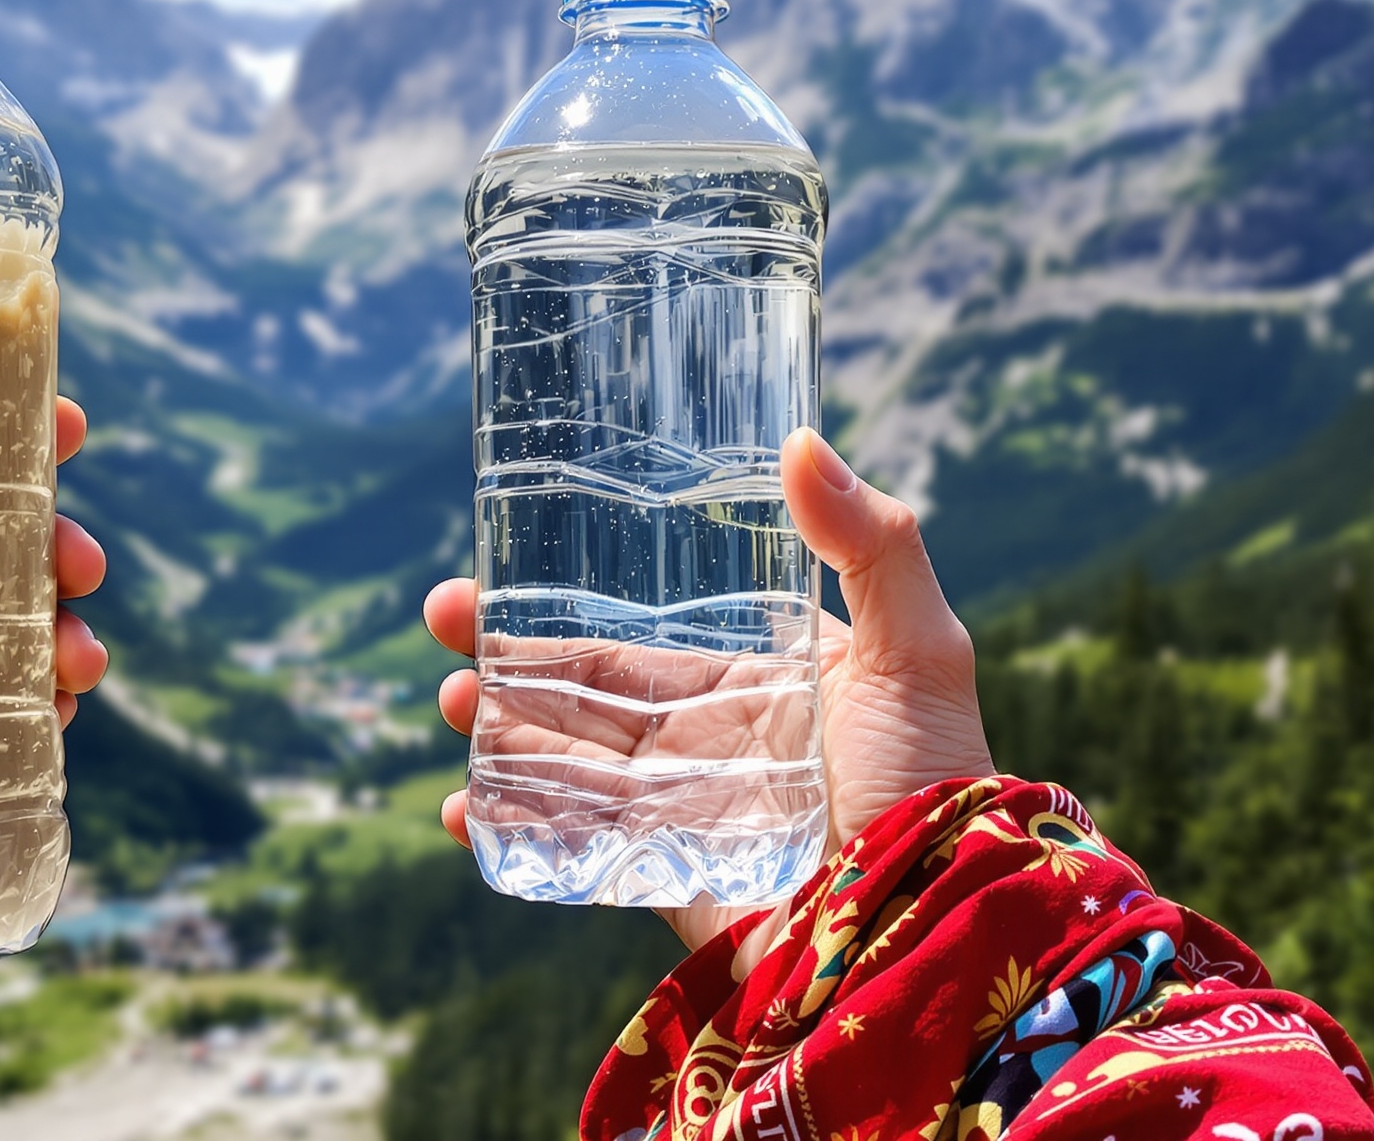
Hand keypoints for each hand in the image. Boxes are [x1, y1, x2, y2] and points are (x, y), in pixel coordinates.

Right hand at [425, 426, 991, 966]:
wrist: (925, 931)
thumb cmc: (930, 784)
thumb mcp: (919, 651)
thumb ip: (875, 546)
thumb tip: (802, 442)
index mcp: (758, 685)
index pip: (645, 638)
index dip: (569, 609)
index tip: (501, 570)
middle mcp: (710, 744)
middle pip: (583, 692)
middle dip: (507, 659)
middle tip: (443, 620)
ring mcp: (680, 814)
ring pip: (561, 759)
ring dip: (495, 728)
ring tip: (449, 700)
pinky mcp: (662, 877)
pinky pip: (568, 845)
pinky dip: (509, 825)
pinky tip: (462, 805)